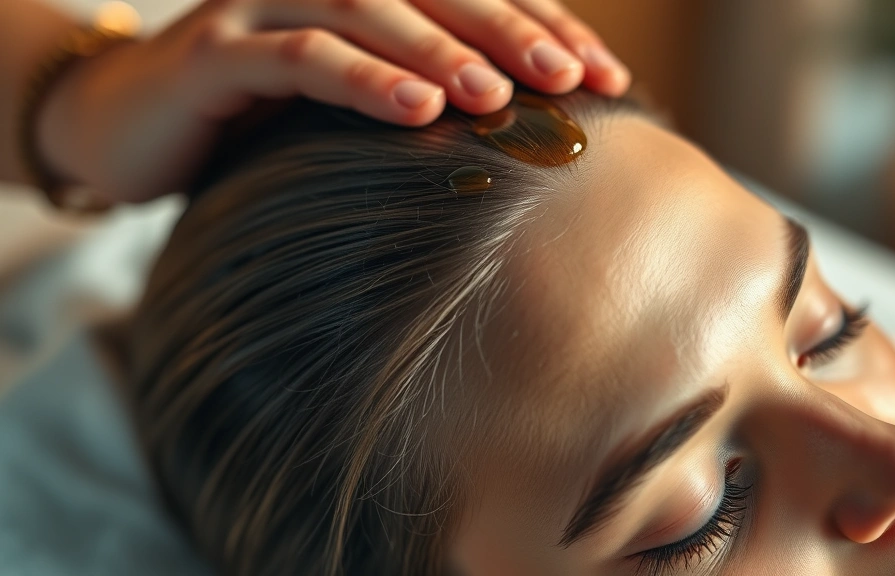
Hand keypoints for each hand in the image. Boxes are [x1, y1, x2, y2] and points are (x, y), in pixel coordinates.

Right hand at [37, 0, 630, 203]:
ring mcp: (264, 3)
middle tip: (577, 78)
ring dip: (443, 50)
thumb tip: (518, 132)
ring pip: (370, 10)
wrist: (129, 121)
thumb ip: (418, 95)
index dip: (543, 27)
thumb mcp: (349, 101)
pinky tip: (417, 108)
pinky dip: (361, 77)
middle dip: (511, 31)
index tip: (607, 78)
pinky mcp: (217, 49)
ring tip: (502, 97)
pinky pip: (300, 54)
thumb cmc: (257, 117)